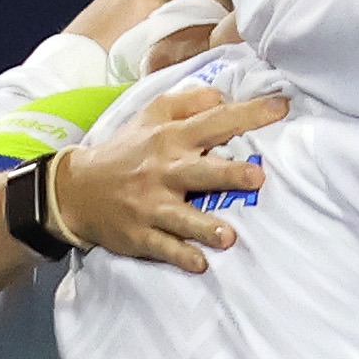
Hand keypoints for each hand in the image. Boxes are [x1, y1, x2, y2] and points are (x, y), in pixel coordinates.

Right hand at [48, 82, 286, 272]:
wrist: (77, 189)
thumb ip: (187, 104)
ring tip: (228, 236)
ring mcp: (151, 206)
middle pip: (200, 172)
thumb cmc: (127, 151)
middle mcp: (163, 171)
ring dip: (205, 226)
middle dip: (228, 174)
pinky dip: (181, 256)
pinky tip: (201, 264)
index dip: (248, 115)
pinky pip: (164, 247)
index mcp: (170, 139)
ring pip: (183, 217)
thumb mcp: (150, 117)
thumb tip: (222, 95)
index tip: (281, 108)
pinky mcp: (140, 234)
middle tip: (257, 177)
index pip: (213, 123)